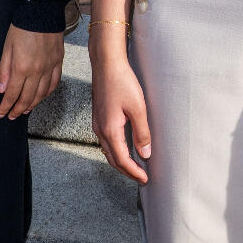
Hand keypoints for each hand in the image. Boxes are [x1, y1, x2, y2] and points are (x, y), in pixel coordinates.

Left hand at [0, 26, 64, 119]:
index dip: (6, 106)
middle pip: (27, 98)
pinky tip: (41, 97)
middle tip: (11, 116)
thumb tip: (2, 90)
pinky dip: (47, 94)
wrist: (42, 11)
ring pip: (41, 94)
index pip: (12, 94)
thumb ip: (4, 70)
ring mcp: (49, 67)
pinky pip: (53, 83)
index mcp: (21, 67)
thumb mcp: (6, 47)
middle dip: (18, 110)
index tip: (1, 113)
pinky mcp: (58, 62)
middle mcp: (37, 71)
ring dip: (32, 105)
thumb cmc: (21, 27)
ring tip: (25, 110)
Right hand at [89, 29, 152, 184]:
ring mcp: (98, 124)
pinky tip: (125, 147)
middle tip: (140, 177)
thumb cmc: (122, 82)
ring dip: (121, 161)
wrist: (106, 64)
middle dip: (126, 170)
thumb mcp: (137, 108)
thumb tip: (145, 153)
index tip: (145, 179)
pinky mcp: (99, 117)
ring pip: (108, 150)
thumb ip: (142, 132)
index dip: (133, 172)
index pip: (122, 160)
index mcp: (110, 130)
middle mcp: (100, 130)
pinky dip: (116, 150)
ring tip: (134, 166)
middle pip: (113, 159)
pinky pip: (107, 141)